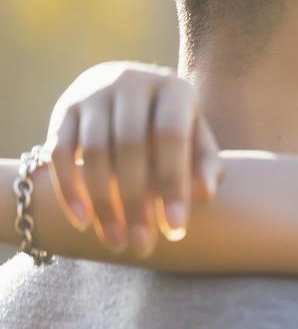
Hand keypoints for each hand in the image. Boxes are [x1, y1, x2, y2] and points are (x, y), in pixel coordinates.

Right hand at [44, 62, 221, 256]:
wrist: (130, 91)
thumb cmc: (173, 126)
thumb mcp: (196, 138)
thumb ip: (204, 163)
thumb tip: (206, 194)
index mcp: (173, 88)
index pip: (171, 136)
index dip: (173, 182)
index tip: (176, 228)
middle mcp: (131, 82)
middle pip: (129, 147)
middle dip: (135, 202)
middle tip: (142, 246)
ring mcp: (94, 92)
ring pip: (93, 152)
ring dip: (102, 202)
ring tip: (115, 242)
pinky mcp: (64, 108)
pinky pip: (60, 151)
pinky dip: (69, 189)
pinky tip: (83, 221)